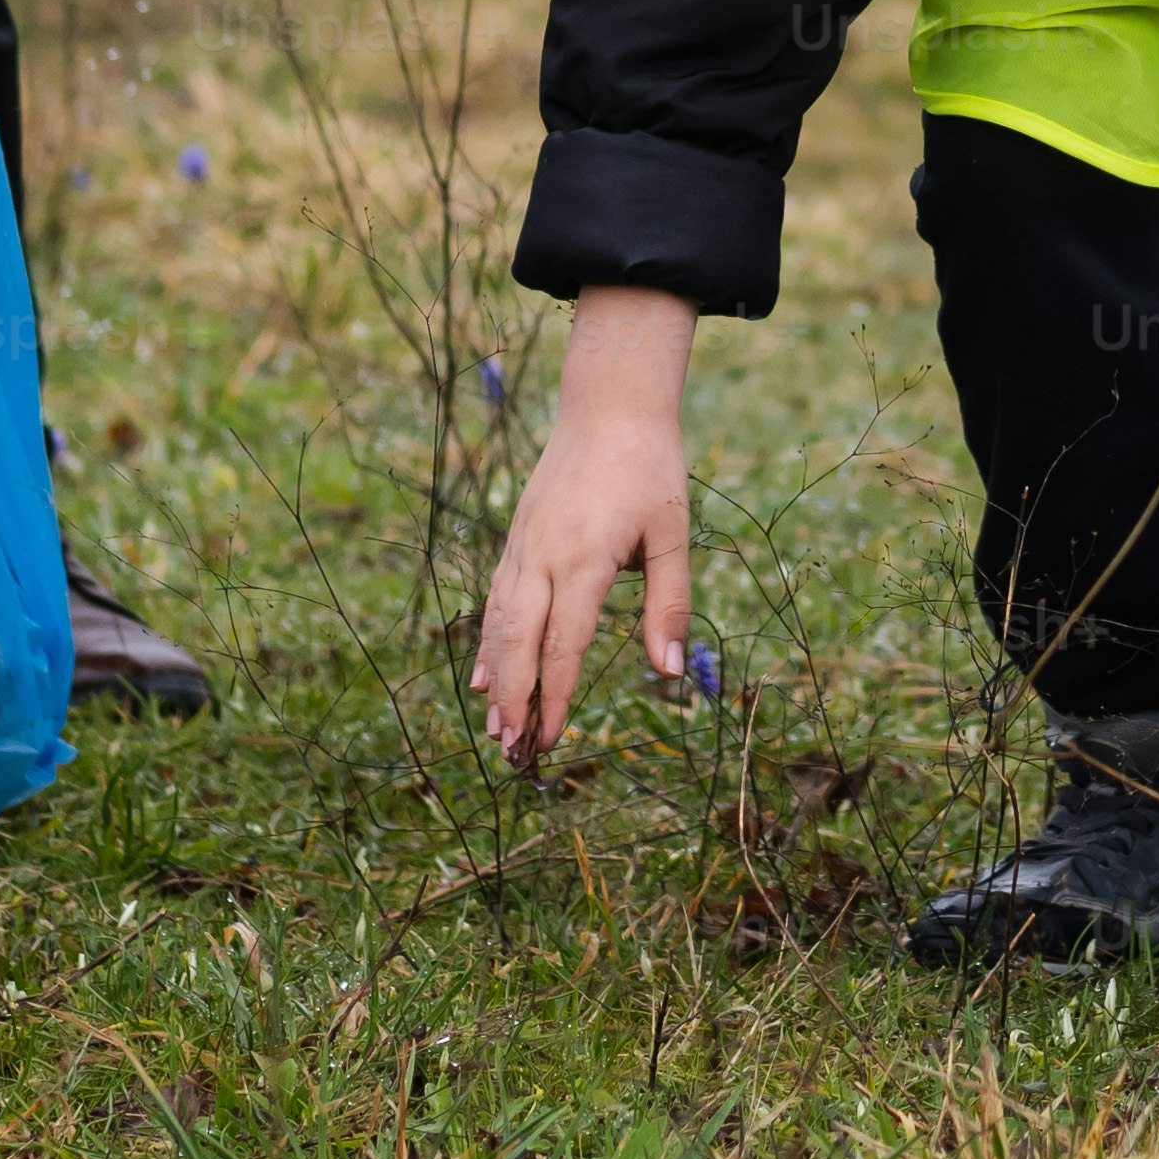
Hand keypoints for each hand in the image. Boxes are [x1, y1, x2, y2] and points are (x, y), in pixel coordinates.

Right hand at [471, 286, 698, 762]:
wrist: (609, 405)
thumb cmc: (650, 469)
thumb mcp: (673, 534)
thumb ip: (670, 605)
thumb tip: (669, 671)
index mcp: (584, 558)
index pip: (563, 643)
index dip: (555, 697)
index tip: (552, 740)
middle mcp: (543, 556)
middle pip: (519, 641)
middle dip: (514, 700)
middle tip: (512, 752)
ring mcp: (523, 546)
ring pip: (499, 623)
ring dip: (496, 679)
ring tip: (494, 729)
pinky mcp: (518, 539)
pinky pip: (496, 599)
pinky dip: (489, 642)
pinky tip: (485, 676)